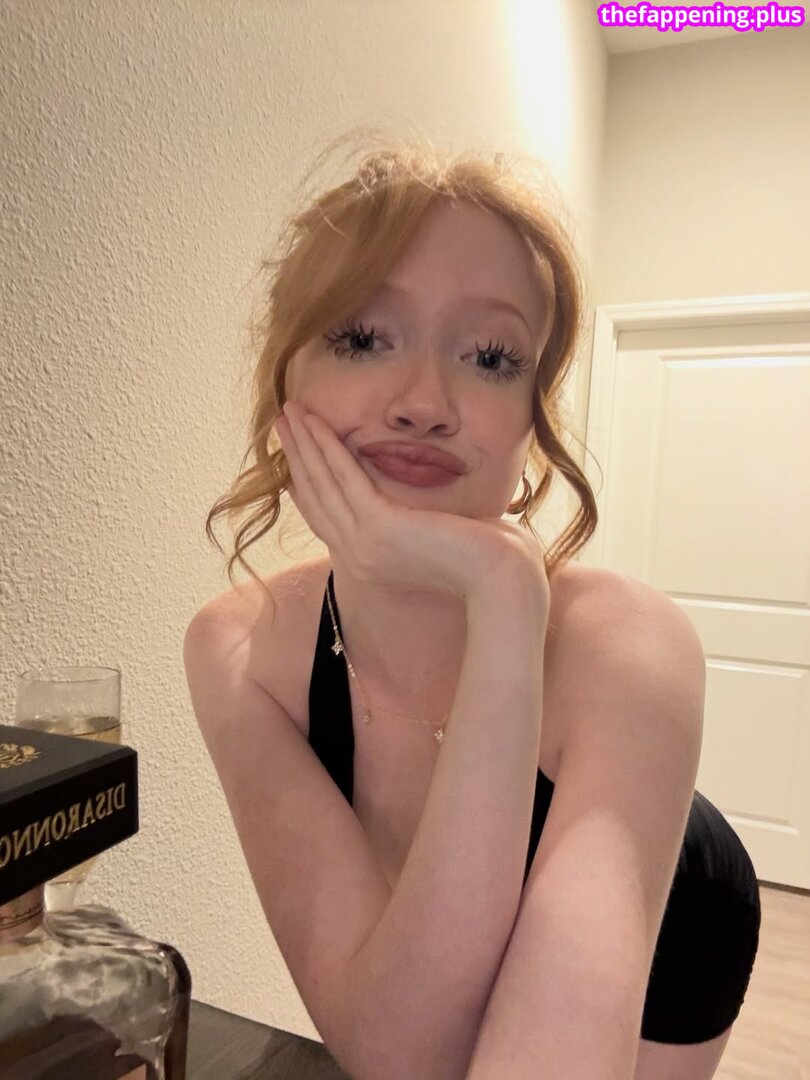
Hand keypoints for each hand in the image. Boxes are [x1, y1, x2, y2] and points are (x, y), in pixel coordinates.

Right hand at [274, 400, 548, 603]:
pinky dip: (326, 447)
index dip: (305, 483)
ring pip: (322, 484)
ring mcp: (364, 545)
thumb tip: (416, 508)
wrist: (503, 579)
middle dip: (296, 456)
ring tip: (287, 413)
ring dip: (302, 444)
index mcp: (370, 562)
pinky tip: (314, 424)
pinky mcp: (379, 526)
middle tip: (281, 424)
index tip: (293, 456)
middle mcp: (358, 557)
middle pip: (315, 498)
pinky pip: (343, 478)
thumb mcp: (437, 539)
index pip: (326, 518)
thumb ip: (415, 525)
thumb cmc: (485, 560)